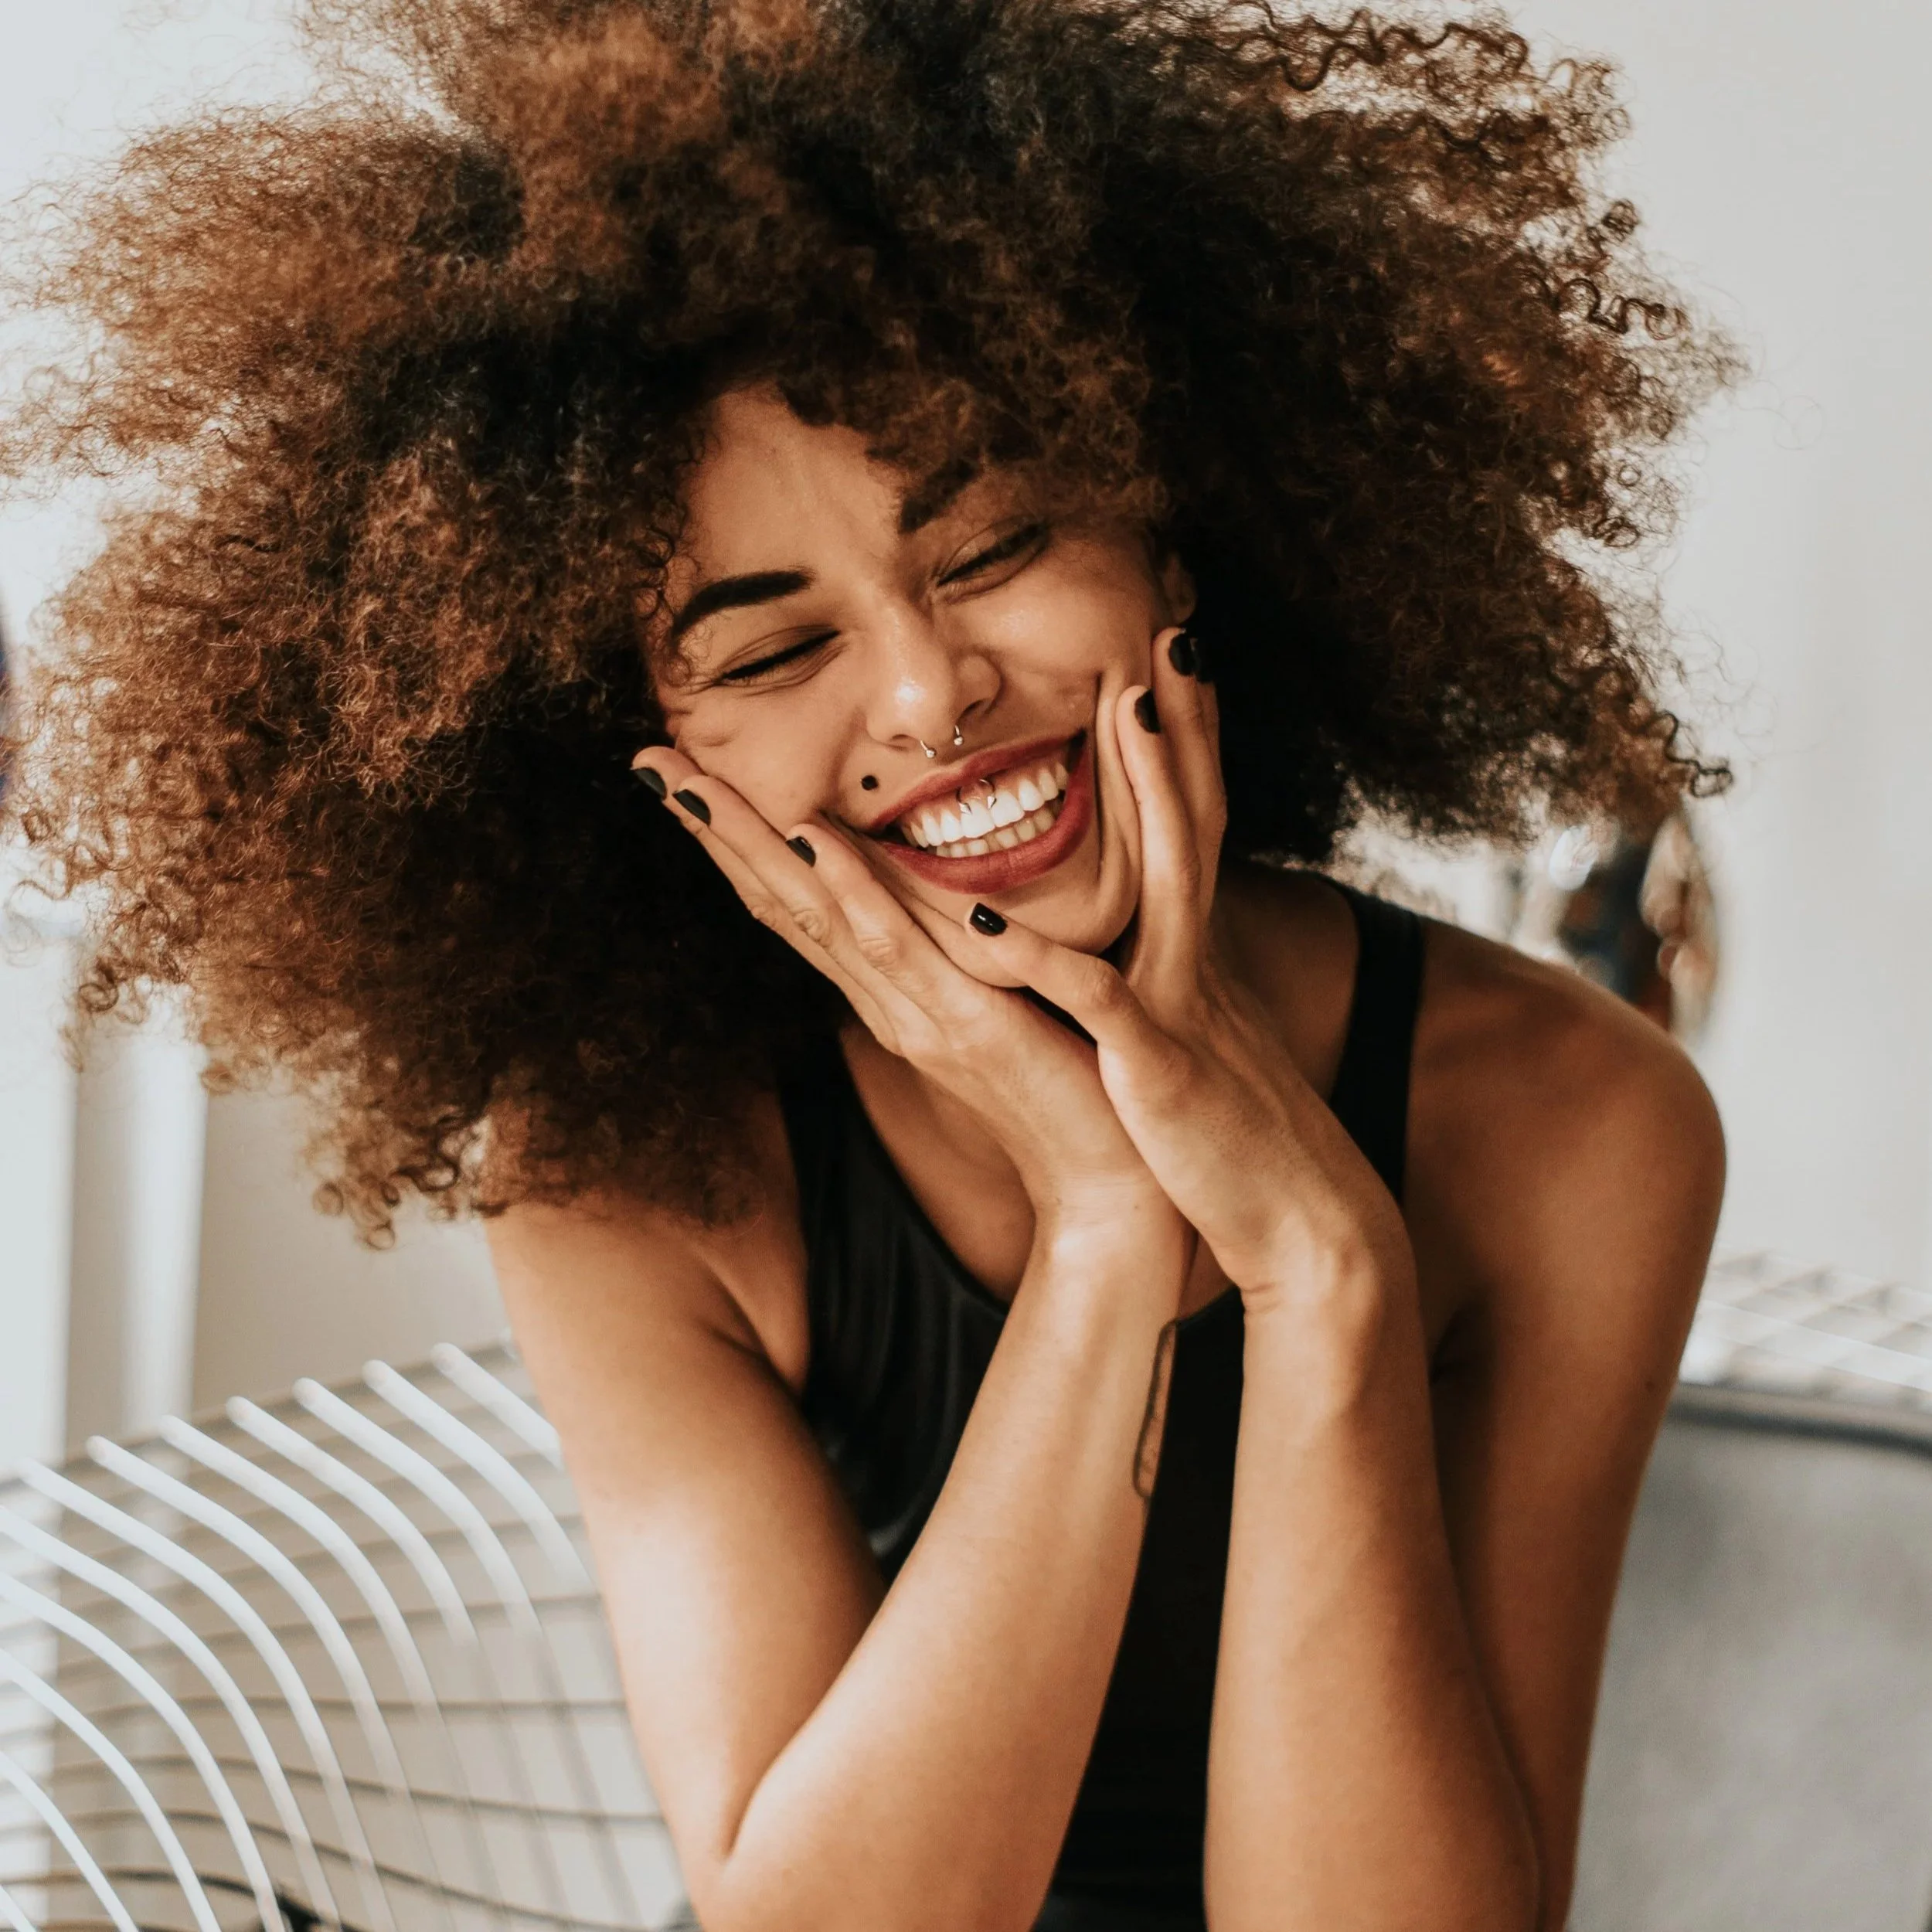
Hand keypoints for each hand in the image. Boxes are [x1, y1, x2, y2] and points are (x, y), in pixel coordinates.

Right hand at [630, 745, 1185, 1259]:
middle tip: (648, 760)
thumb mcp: (1002, 1001)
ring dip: (751, 845)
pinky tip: (814, 842)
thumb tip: (938, 892)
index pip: (797, 903)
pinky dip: (852, 893)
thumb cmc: (1068, 1087)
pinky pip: (900, 949)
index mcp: (891, 991)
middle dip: (714, 830)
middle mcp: (886, 1001)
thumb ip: (962, 951)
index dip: (738, 840)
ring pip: (816, 915)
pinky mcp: (968, 1026)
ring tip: (692, 783)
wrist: (1110, 1183)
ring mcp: (917, 1014)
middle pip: (781, 902)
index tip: (686, 775)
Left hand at [962, 629, 1410, 1313]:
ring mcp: (1182, 1005)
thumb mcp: (1199, 1045)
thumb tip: (1140, 954)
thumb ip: (1169, 988)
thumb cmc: (1233, 1144)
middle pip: (1197, 821)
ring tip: (1129, 709)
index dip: (1187, 749)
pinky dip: (1044, 958)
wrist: (1303, 1229)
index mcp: (1193, 957)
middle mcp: (1196, 962)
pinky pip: (1098, 998)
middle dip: (1186, 728)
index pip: (1193, 831)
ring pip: (1168, 876)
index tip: (1172, 669)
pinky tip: (989, 915)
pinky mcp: (1158, 1066)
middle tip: (1174, 635)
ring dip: (1152, 790)